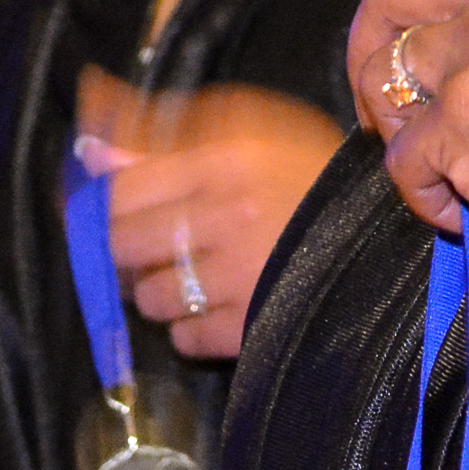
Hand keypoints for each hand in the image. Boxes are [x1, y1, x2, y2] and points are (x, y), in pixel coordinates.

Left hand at [78, 87, 351, 361]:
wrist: (383, 234)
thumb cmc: (307, 172)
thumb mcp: (245, 130)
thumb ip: (161, 134)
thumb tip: (85, 149)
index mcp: (223, 160)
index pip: (120, 190)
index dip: (104, 205)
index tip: (111, 210)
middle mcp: (225, 218)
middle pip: (123, 247)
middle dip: (130, 249)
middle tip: (157, 243)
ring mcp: (239, 277)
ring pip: (151, 299)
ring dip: (163, 291)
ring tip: (197, 274)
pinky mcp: (252, 328)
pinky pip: (184, 338)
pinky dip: (193, 327)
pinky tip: (219, 304)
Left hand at [345, 0, 468, 316]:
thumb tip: (456, 31)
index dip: (413, 1)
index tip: (410, 46)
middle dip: (369, 48)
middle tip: (382, 106)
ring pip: (387, 76)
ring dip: (402, 132)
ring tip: (446, 175)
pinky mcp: (465, 120)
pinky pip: (403, 158)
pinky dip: (423, 195)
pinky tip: (466, 215)